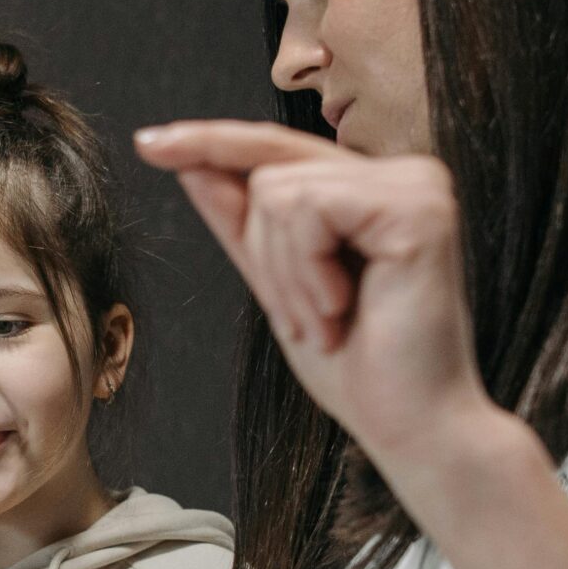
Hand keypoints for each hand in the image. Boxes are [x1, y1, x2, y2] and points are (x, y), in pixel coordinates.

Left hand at [136, 120, 497, 474]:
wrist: (412, 426)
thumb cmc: (357, 368)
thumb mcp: (278, 288)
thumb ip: (242, 227)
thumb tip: (193, 166)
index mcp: (371, 191)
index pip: (277, 152)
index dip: (211, 142)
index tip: (148, 144)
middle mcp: (401, 175)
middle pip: (266, 174)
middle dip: (264, 259)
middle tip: (306, 325)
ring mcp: (417, 184)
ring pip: (279, 192)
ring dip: (286, 274)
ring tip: (330, 321)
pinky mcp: (419, 204)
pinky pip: (308, 209)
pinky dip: (306, 269)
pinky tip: (345, 307)